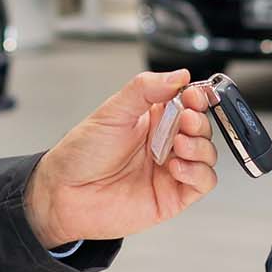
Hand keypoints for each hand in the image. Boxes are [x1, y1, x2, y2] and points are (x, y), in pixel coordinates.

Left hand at [25, 69, 220, 246]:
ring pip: (208, 154)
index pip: (188, 102)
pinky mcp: (173, 195)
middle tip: (186, 119)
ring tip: (179, 144)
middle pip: (202, 127)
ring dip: (200, 146)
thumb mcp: (112, 112)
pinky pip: (203, 183)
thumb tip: (178, 75)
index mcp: (152, 118)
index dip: (196, 97)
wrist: (63, 194)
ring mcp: (170, 169)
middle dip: (199, 121)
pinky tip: (177, 166)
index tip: (193, 95)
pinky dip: (198, 172)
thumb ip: (145, 89)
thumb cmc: (80, 155)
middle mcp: (164, 142)